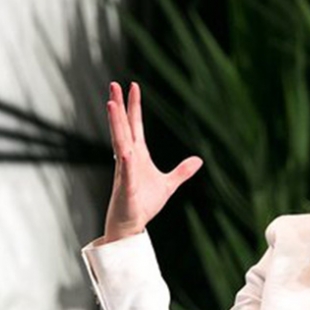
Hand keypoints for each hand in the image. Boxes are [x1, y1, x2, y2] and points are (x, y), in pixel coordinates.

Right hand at [104, 82, 202, 242]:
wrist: (131, 225)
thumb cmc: (144, 204)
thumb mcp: (168, 185)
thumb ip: (182, 172)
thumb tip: (199, 160)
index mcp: (137, 155)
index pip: (135, 126)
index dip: (134, 106)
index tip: (133, 86)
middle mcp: (128, 159)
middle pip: (122, 128)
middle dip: (118, 107)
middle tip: (113, 84)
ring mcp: (124, 172)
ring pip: (119, 143)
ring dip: (115, 125)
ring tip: (111, 104)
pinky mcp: (126, 188)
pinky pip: (126, 174)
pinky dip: (126, 164)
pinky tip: (126, 152)